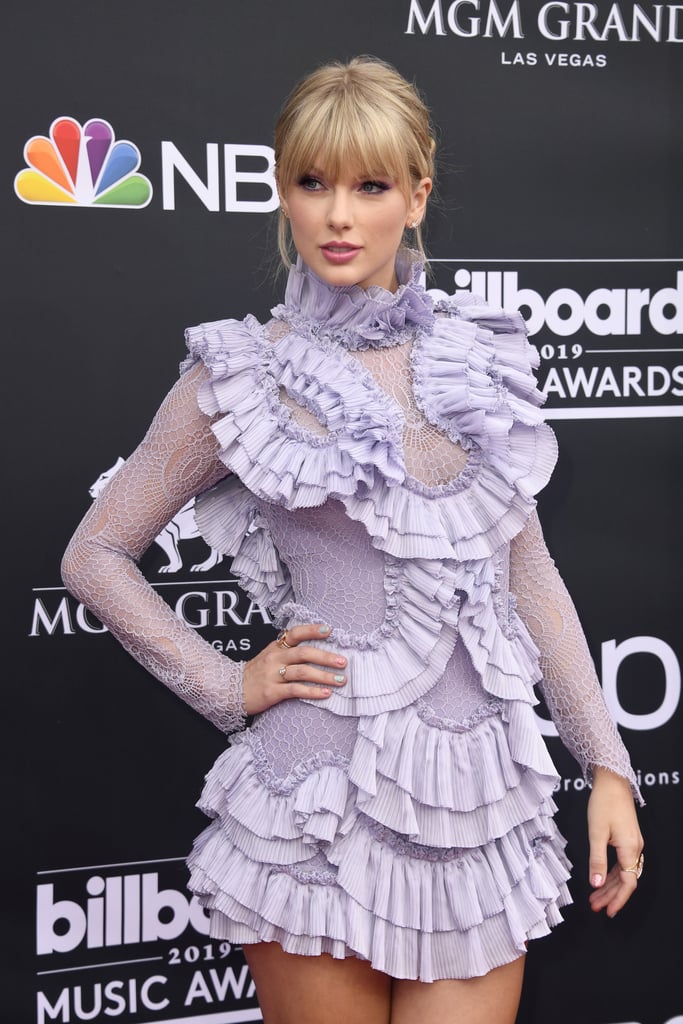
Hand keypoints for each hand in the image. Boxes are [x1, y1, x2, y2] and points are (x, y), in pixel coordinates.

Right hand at [242, 623, 346, 715]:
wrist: (232, 691)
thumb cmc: (257, 674)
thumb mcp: (270, 657)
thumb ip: (289, 652)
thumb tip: (319, 651)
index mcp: (276, 647)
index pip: (295, 634)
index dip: (312, 630)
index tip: (329, 630)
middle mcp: (275, 658)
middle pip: (303, 653)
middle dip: (326, 657)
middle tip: (343, 661)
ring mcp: (272, 675)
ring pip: (302, 672)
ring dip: (324, 676)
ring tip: (341, 680)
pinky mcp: (272, 692)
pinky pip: (295, 690)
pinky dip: (313, 692)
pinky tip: (326, 694)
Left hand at [587, 766, 643, 917]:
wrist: (612, 781)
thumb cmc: (604, 803)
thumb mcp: (596, 833)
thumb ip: (596, 860)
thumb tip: (595, 884)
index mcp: (630, 849)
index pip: (627, 883)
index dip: (618, 900)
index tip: (608, 912)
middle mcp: (635, 848)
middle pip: (625, 880)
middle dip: (610, 895)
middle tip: (595, 907)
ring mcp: (632, 843)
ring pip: (623, 872)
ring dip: (609, 885)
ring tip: (595, 897)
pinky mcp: (627, 837)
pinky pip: (622, 862)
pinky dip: (611, 872)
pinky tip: (601, 878)